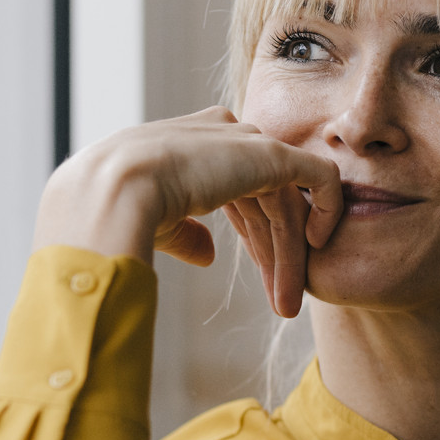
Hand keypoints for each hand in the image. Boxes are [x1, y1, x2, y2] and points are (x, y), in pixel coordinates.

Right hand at [34, 107, 342, 317]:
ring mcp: (248, 142)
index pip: (239, 188)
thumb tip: (208, 254)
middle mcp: (223, 135)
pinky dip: (327, 210)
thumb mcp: (158, 221)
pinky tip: (316, 247)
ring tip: (287, 304)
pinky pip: (320, 178)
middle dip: (274, 252)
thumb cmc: (118, 209)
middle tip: (282, 301)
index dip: (252, 233)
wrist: (111, 193)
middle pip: (266, 197)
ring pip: (287, 201)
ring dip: (288, 256)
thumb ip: (186, 231)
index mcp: (193, 143)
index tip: (258, 273)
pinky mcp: (272, 155)